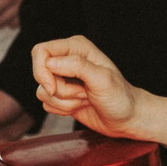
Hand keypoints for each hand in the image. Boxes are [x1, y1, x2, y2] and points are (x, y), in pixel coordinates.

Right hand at [33, 35, 154, 140]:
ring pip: (43, 92)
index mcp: (76, 47)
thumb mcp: (102, 79)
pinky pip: (46, 104)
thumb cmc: (120, 97)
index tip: (53, 88)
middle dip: (58, 90)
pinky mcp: (60, 96)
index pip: (41, 51)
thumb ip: (77, 66)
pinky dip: (62, 110)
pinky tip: (81, 106)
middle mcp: (66, 59)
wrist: (127, 118)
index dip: (41, 70)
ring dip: (64, 102)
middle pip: (39, 72)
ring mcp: (63, 78)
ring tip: (86, 98)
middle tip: (82, 93)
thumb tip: (50, 63)